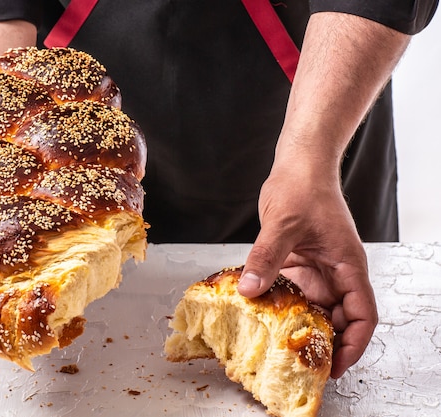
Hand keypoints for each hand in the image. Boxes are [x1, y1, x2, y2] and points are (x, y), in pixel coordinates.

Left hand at [237, 164, 377, 378]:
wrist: (298, 166)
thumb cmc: (304, 186)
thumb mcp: (283, 223)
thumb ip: (266, 257)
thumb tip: (249, 289)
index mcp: (347, 264)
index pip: (362, 313)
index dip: (353, 343)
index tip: (335, 365)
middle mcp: (335, 271)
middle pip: (337, 318)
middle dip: (323, 342)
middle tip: (300, 364)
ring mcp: (316, 269)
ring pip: (313, 308)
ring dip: (300, 326)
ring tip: (279, 348)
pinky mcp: (297, 263)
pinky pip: (293, 293)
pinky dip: (282, 307)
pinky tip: (263, 319)